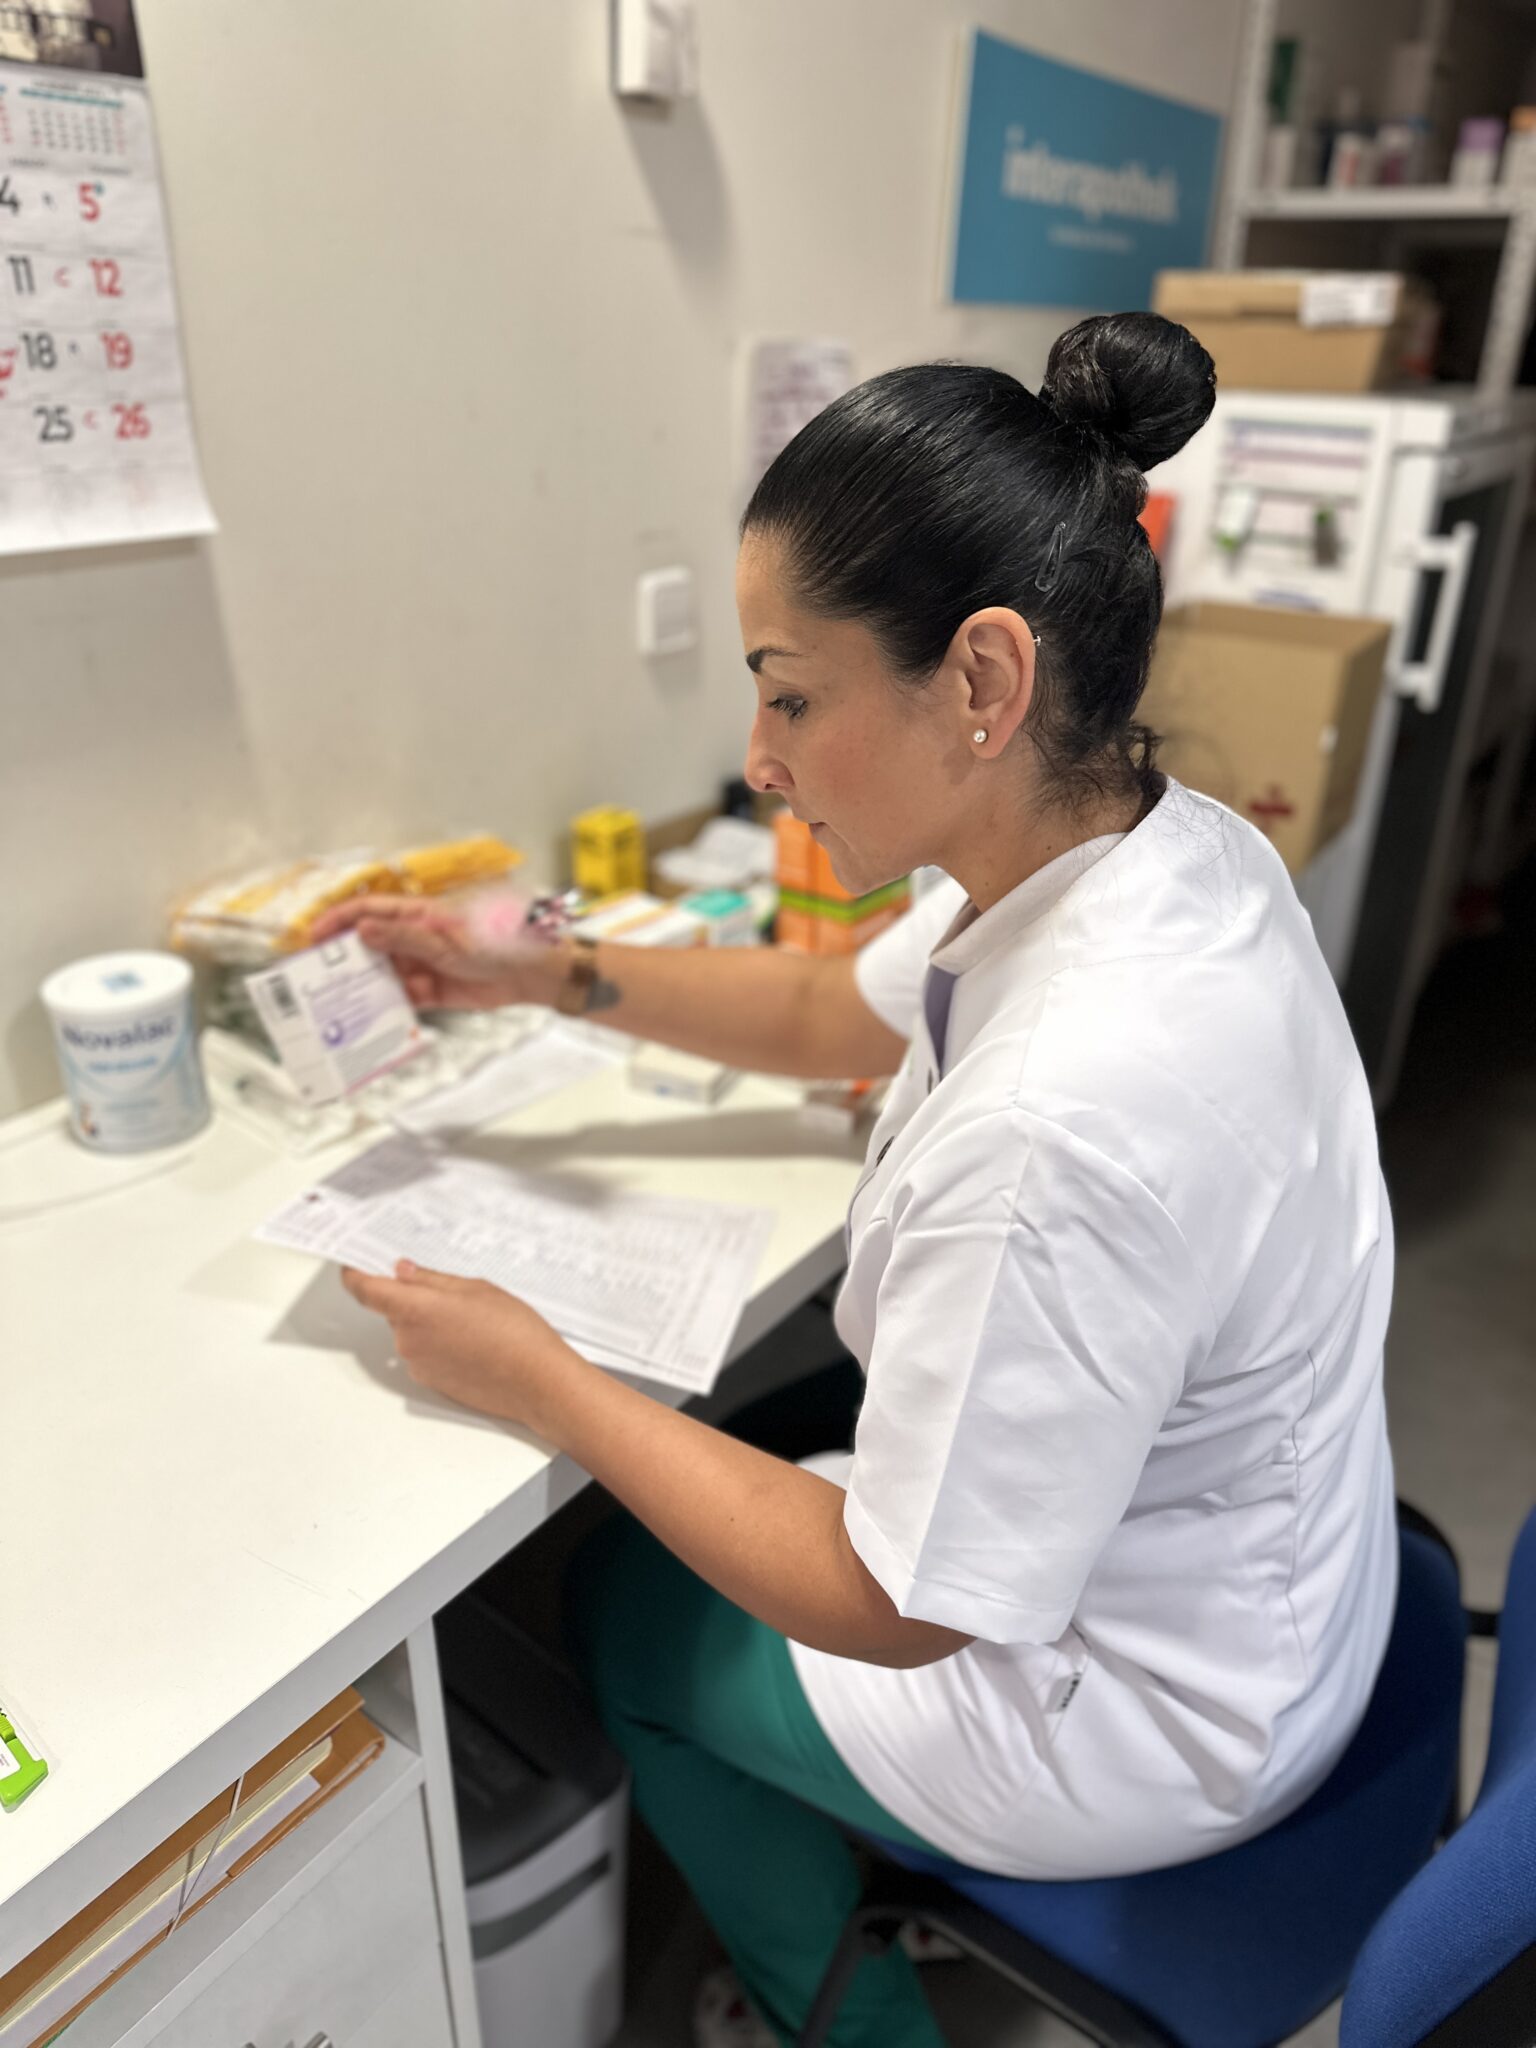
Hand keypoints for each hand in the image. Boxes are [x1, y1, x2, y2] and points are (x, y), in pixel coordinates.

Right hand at [308, 894, 560, 1010]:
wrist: (532, 974)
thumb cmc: (496, 943)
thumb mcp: (445, 940)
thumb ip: (404, 936)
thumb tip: (363, 929)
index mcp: (417, 914)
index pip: (368, 911)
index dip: (338, 921)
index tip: (313, 937)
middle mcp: (415, 937)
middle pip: (370, 945)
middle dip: (345, 960)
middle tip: (317, 978)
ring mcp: (422, 964)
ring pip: (383, 974)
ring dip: (365, 987)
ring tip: (338, 1003)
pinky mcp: (432, 990)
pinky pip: (402, 998)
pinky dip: (388, 1007)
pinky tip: (372, 1018)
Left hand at [340, 1261, 580, 1433]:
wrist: (536, 1381)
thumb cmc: (514, 1333)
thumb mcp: (475, 1289)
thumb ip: (432, 1280)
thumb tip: (404, 1273)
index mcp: (415, 1309)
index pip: (365, 1290)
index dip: (355, 1274)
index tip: (354, 1264)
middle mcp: (408, 1339)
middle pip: (392, 1310)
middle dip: (412, 1296)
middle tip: (449, 1290)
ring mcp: (418, 1364)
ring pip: (410, 1331)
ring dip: (428, 1321)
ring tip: (472, 1319)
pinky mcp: (431, 1381)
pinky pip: (424, 1353)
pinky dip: (439, 1343)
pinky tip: (472, 1341)